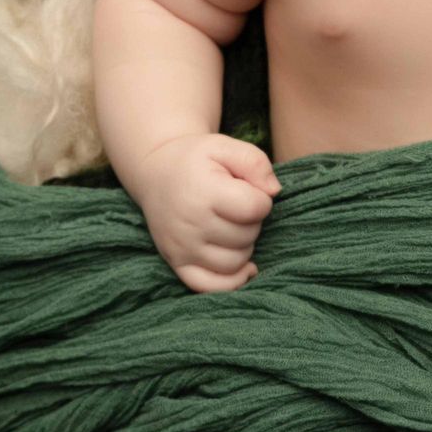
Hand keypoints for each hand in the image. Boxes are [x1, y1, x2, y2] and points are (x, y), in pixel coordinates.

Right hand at [134, 132, 280, 292]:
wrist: (157, 173)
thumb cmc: (197, 160)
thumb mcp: (226, 146)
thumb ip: (256, 162)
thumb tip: (273, 192)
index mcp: (204, 193)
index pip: (255, 209)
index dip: (261, 199)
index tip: (249, 190)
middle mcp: (190, 225)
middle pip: (247, 236)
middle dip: (252, 222)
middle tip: (237, 207)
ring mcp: (181, 248)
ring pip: (235, 262)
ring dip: (244, 246)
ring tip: (232, 226)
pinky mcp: (176, 263)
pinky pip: (212, 286)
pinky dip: (232, 280)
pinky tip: (243, 265)